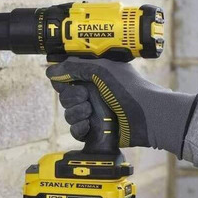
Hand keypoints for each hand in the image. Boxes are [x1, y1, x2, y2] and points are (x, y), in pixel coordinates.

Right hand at [46, 57, 197, 158]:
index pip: (68, 77)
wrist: (147, 116)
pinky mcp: (95, 130)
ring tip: (89, 112)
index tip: (66, 81)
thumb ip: (74, 67)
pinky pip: (75, 130)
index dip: (63, 80)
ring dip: (75, 112)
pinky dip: (79, 128)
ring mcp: (94, 112)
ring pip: (69, 114)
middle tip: (85, 96)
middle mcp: (93, 93)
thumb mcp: (102, 70)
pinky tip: (88, 125)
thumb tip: (50, 70)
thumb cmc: (129, 89)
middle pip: (65, 96)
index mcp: (95, 76)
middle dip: (71, 97)